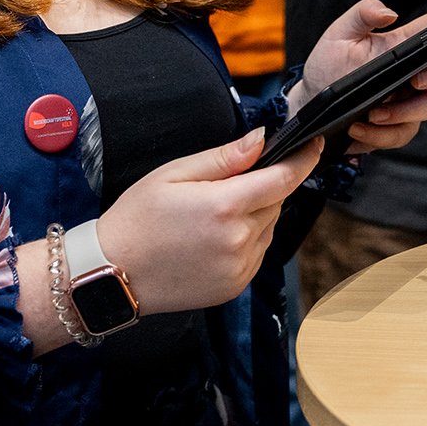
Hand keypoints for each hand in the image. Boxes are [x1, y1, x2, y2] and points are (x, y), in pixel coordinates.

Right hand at [95, 128, 321, 314]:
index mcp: (225, 207)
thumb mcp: (174, 174)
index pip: (284, 178)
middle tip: (225, 184)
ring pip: (269, 227)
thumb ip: (224, 158)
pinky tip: (212, 237)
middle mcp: (239, 241)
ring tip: (212, 214)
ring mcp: (239, 268)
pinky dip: (246, 239)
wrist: (111, 274)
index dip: (304, 158)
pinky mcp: (235, 286)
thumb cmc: (137, 218)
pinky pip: (257, 252)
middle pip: (276, 201)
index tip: (315, 143)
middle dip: (262, 186)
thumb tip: (262, 139)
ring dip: (255, 214)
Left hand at [293, 0, 426, 154]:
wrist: (310, 106)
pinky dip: (380, 134)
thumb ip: (362, 14)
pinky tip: (359, 128)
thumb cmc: (328, 67)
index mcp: (400, 45)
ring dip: (400, 113)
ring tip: (372, 113)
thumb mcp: (338, 35)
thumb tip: (388, 11)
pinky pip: (403, 134)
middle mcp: (409, 73)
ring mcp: (406, 101)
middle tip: (414, 81)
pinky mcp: (397, 127)